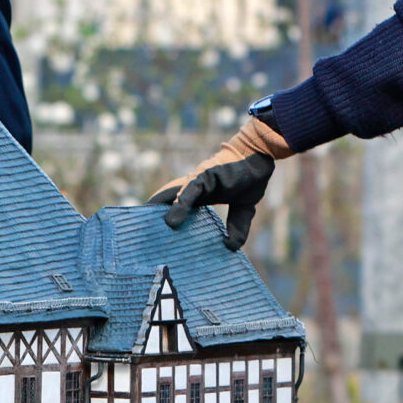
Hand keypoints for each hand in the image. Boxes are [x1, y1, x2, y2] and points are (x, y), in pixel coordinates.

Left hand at [149, 156, 273, 250]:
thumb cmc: (249, 178)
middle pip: (167, 204)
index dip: (166, 224)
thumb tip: (230, 247)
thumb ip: (236, 227)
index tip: (157, 242)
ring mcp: (197, 182)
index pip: (177, 211)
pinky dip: (179, 204)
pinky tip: (171, 221)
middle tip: (143, 241)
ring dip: (159, 214)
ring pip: (172, 199)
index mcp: (200, 197)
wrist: (259, 156)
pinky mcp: (205, 176)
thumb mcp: (243, 209)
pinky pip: (189, 191)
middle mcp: (193, 190)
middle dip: (154, 220)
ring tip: (149, 232)